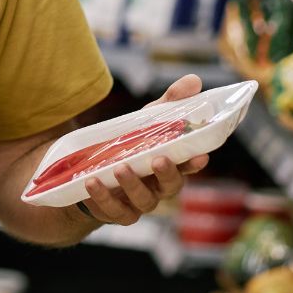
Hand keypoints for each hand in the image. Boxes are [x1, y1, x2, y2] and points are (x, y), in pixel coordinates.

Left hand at [80, 74, 209, 226]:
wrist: (92, 175)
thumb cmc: (130, 146)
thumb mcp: (146, 121)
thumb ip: (169, 103)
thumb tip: (194, 81)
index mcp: (170, 165)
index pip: (189, 165)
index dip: (195, 162)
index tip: (200, 156)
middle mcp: (159, 187)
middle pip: (171, 186)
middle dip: (167, 174)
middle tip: (158, 159)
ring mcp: (139, 202)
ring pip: (143, 200)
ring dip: (132, 184)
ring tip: (120, 167)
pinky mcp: (116, 212)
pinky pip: (113, 210)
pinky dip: (103, 197)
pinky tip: (92, 182)